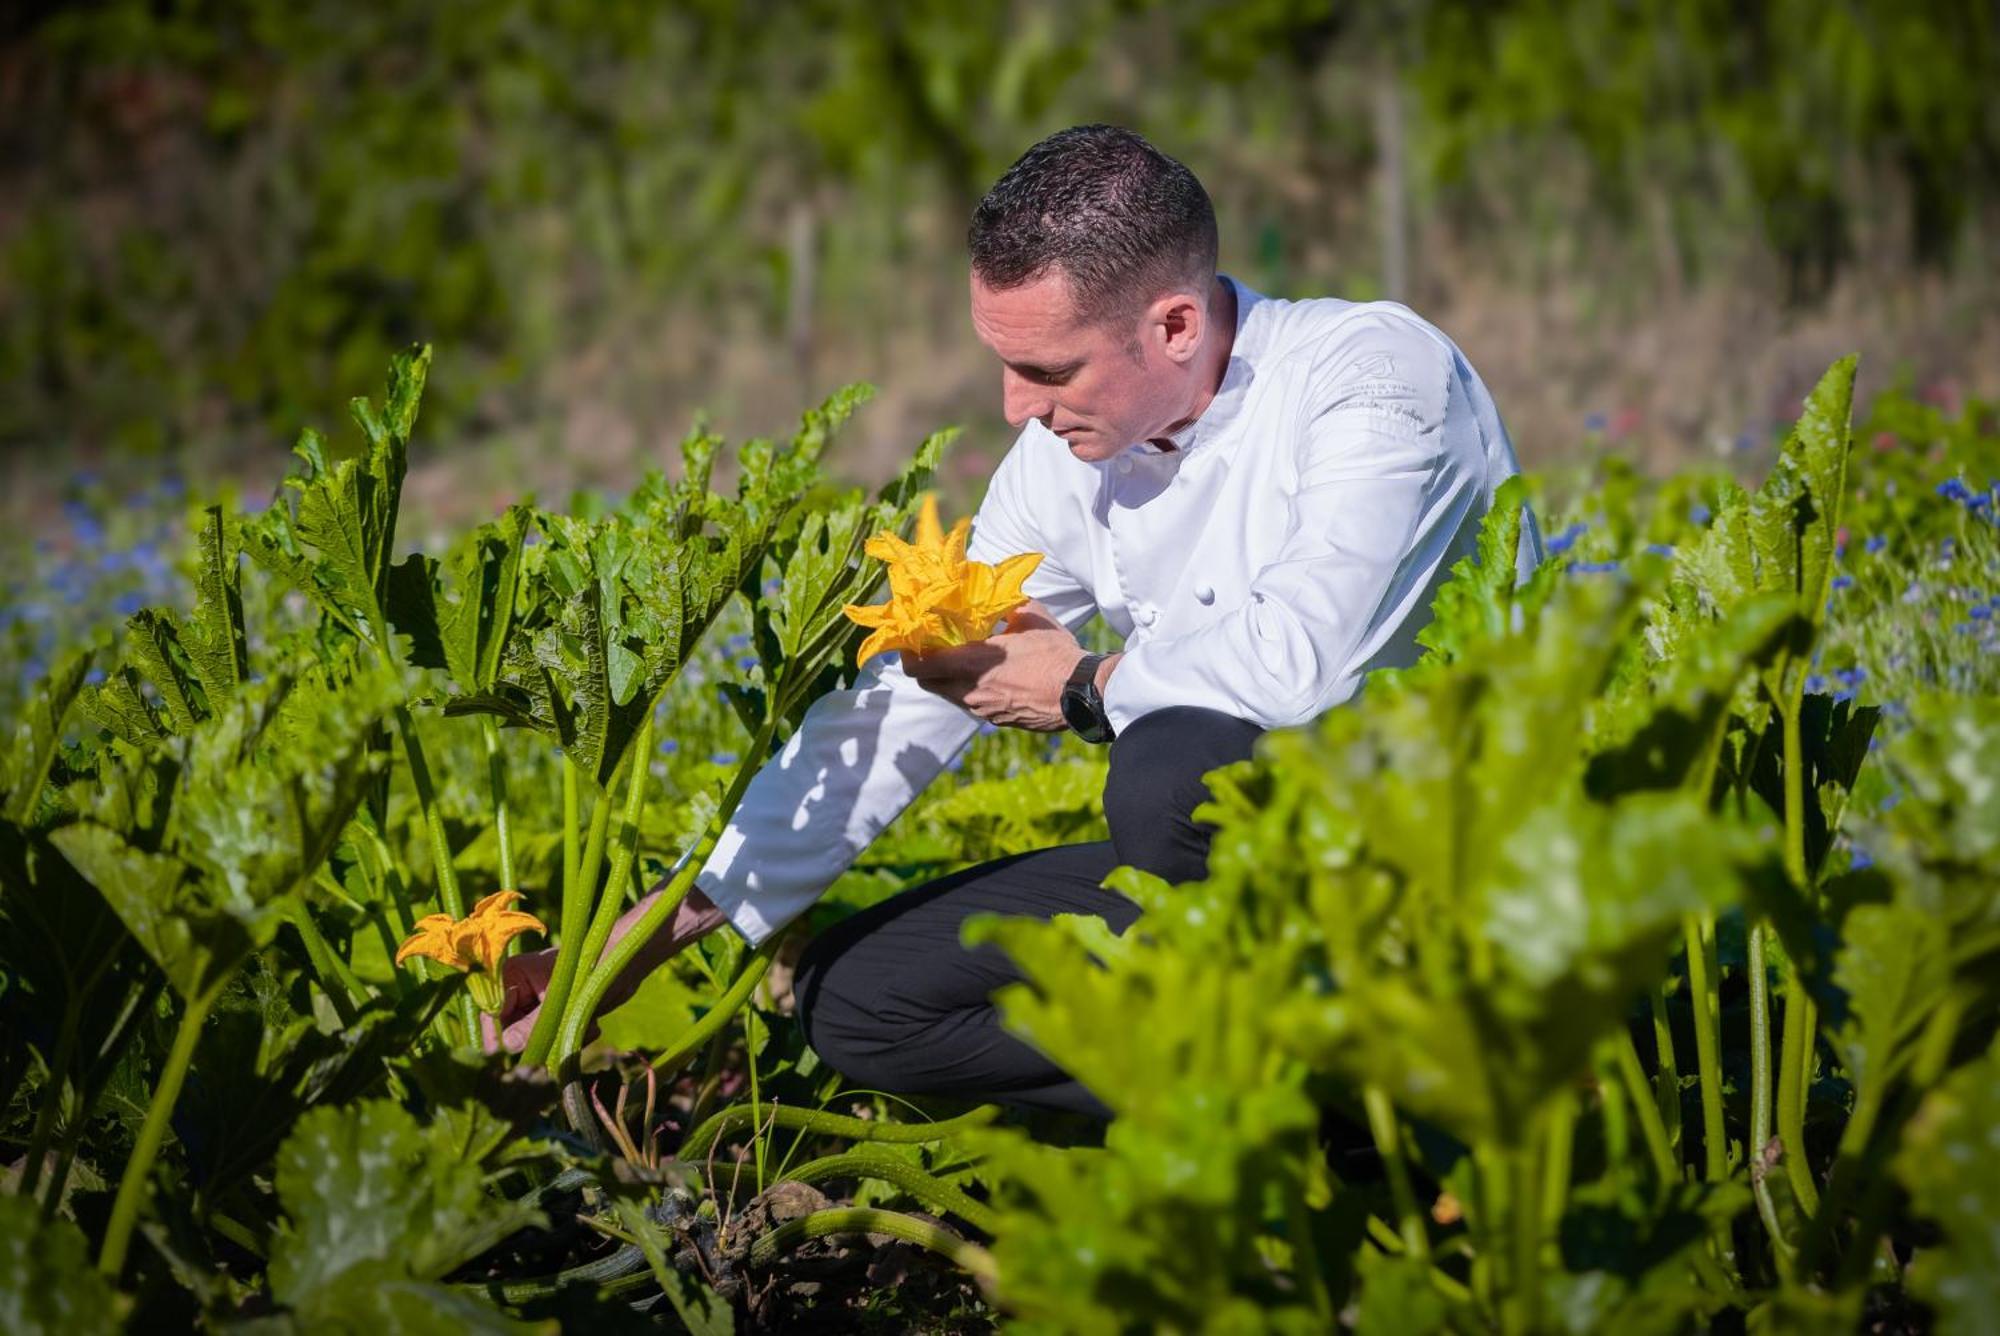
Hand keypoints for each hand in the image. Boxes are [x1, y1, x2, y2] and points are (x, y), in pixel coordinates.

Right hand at [479, 886, 730, 1055]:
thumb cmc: (595, 966)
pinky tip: (593, 1026)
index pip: (492, 1012)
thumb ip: (533, 1025)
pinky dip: (572, 1037)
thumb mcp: (564, 1001)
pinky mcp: (559, 1012)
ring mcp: (540, 1001)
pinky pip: (555, 1036)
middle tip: (559, 1043)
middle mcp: (522, 988)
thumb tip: (507, 1047)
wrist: (630, 960)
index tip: (508, 1059)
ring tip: (585, 1027)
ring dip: (559, 1039)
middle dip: (538, 1040)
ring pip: (536, 1037)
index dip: (498, 1037)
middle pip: (512, 1029)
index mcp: (513, 975)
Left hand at [902, 599, 1115, 731]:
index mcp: (973, 664)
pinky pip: (969, 702)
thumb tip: (992, 594)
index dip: (909, 651)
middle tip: (934, 645)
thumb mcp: (1030, 617)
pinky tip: (987, 674)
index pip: (920, 665)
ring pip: (948, 693)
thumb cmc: (1057, 654)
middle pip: (927, 682)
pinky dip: (968, 688)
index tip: (912, 637)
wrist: (1082, 694)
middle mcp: (971, 691)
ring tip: (961, 657)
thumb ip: (1004, 604)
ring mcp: (982, 709)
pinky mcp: (996, 720)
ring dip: (947, 676)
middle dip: (924, 664)